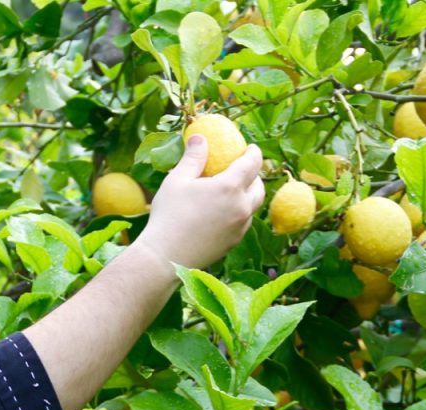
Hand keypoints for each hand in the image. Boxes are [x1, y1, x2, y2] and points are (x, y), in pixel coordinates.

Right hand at [134, 135, 264, 270]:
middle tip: (244, 170)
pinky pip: (243, 223)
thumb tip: (199, 137)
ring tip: (234, 193)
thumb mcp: (177, 180)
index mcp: (230, 187)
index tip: (250, 148)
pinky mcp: (233, 243)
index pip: (252, 163)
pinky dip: (239, 214)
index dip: (253, 152)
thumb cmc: (169, 214)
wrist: (166, 256)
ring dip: (248, 196)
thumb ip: (193, 158)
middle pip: (259, 187)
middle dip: (255, 176)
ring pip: (253, 208)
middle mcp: (241, 207)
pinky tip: (223, 213)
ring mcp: (240, 228)